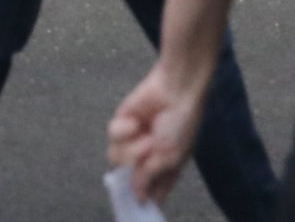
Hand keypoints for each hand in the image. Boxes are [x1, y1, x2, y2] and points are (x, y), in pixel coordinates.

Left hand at [108, 62, 210, 205]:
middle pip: (127, 178)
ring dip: (132, 149)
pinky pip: (113, 136)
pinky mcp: (122, 124)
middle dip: (134, 168)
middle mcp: (147, 158)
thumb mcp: (169, 156)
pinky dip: (125, 130)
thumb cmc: (181, 123)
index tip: (134, 206)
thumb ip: (150, 177)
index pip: (149, 193)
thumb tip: (138, 196)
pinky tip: (135, 122)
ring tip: (147, 137)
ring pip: (117, 158)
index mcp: (164, 169)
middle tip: (145, 156)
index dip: (141, 199)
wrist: (176, 88)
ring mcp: (134, 141)